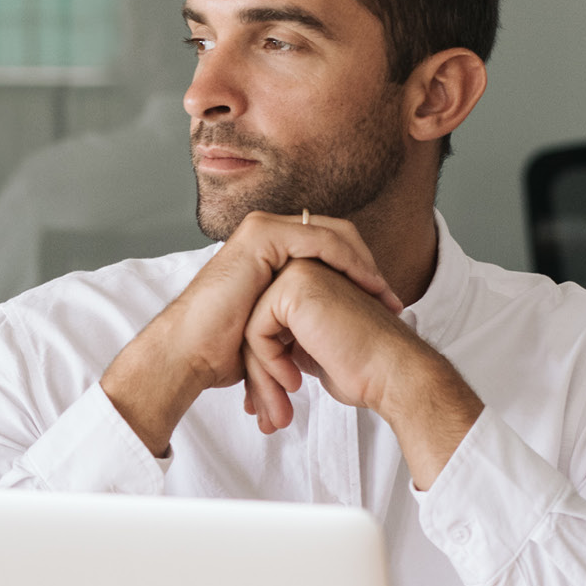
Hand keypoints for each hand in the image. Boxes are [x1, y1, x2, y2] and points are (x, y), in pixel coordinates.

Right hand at [100, 212, 400, 455]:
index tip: (386, 305)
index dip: (362, 272)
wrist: (191, 354)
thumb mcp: (275, 331)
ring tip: (384, 297)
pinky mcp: (261, 236)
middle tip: (393, 301)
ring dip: (365, 265)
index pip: (331, 248)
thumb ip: (299, 319)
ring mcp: (264, 231)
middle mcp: (268, 234)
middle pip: (338, 237)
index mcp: (271, 251)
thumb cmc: (223, 350)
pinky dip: (347, 261)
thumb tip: (332, 333)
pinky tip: (365, 286)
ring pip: (334, 235)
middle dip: (369, 268)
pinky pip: (320, 240)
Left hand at [241, 259, 482, 488]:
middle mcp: (302, 270)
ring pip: (251, 330)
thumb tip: (252, 365)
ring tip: (277, 413)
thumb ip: (286, 343)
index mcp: (307, 284)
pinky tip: (294, 382)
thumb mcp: (312, 352)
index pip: (263, 325)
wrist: (394, 373)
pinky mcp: (294, 287)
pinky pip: (256, 331)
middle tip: (269, 417)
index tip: (271, 404)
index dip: (264, 368)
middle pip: (254, 326)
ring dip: (261, 379)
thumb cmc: (362, 369)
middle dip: (258, 377)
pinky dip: (268, 365)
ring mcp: (298, 273)